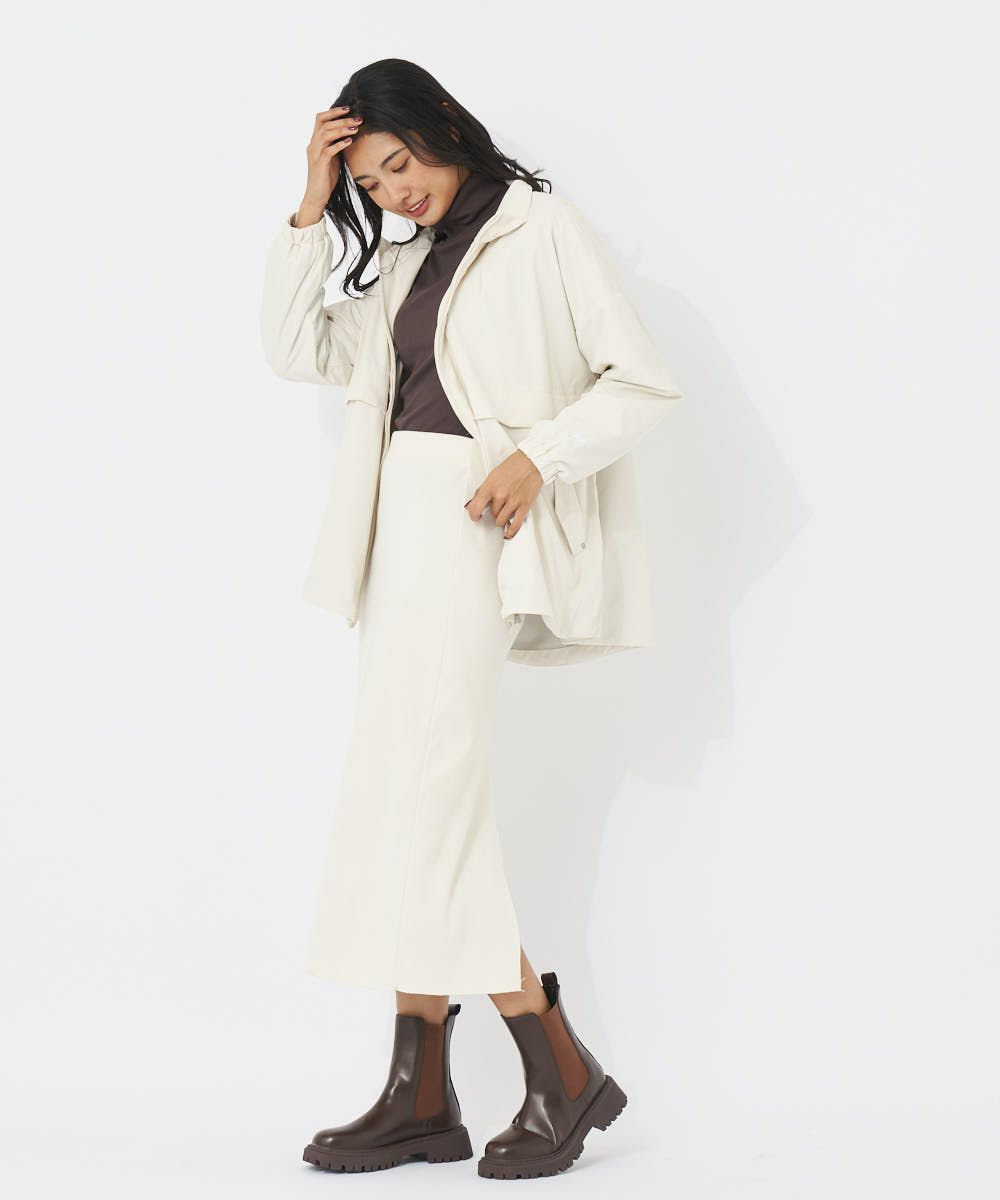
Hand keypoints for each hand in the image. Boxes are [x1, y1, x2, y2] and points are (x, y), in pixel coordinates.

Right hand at [299, 105, 363, 219]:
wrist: (316, 197)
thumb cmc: (326, 178)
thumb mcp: (333, 158)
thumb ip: (337, 145)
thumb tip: (350, 135)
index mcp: (315, 142)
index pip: (320, 119)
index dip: (333, 112)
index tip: (348, 108)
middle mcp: (313, 145)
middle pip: (324, 123)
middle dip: (341, 119)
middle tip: (357, 118)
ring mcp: (315, 155)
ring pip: (326, 134)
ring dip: (342, 129)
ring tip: (356, 127)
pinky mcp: (320, 165)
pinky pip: (329, 150)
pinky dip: (340, 144)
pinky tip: (350, 141)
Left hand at [465, 450, 542, 539]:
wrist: (531, 462)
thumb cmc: (512, 467)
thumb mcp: (492, 476)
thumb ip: (482, 490)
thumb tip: (473, 503)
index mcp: (490, 487)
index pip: (475, 508)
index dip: (474, 515)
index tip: (476, 516)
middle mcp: (500, 495)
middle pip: (491, 514)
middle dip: (494, 512)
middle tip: (498, 506)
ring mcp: (513, 502)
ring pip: (501, 521)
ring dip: (502, 519)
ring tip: (505, 512)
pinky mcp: (524, 506)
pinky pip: (515, 525)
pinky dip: (510, 531)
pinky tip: (507, 532)